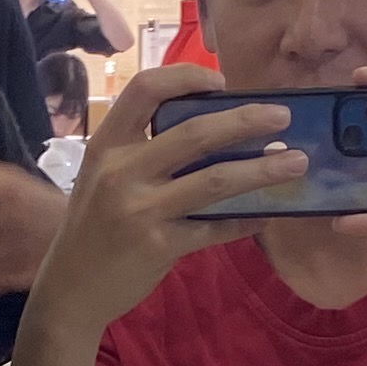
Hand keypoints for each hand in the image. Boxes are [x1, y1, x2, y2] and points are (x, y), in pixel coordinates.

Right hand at [23, 63, 300, 338]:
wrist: (70, 289)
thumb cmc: (94, 226)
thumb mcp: (103, 177)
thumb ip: (144, 152)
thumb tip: (216, 129)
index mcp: (107, 144)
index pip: (145, 89)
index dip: (187, 77)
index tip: (222, 82)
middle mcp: (121, 171)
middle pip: (194, 132)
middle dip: (246, 120)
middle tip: (283, 116)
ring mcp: (140, 209)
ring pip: (215, 180)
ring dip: (262, 170)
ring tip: (296, 163)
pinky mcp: (159, 245)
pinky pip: (215, 228)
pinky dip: (245, 220)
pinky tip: (267, 215)